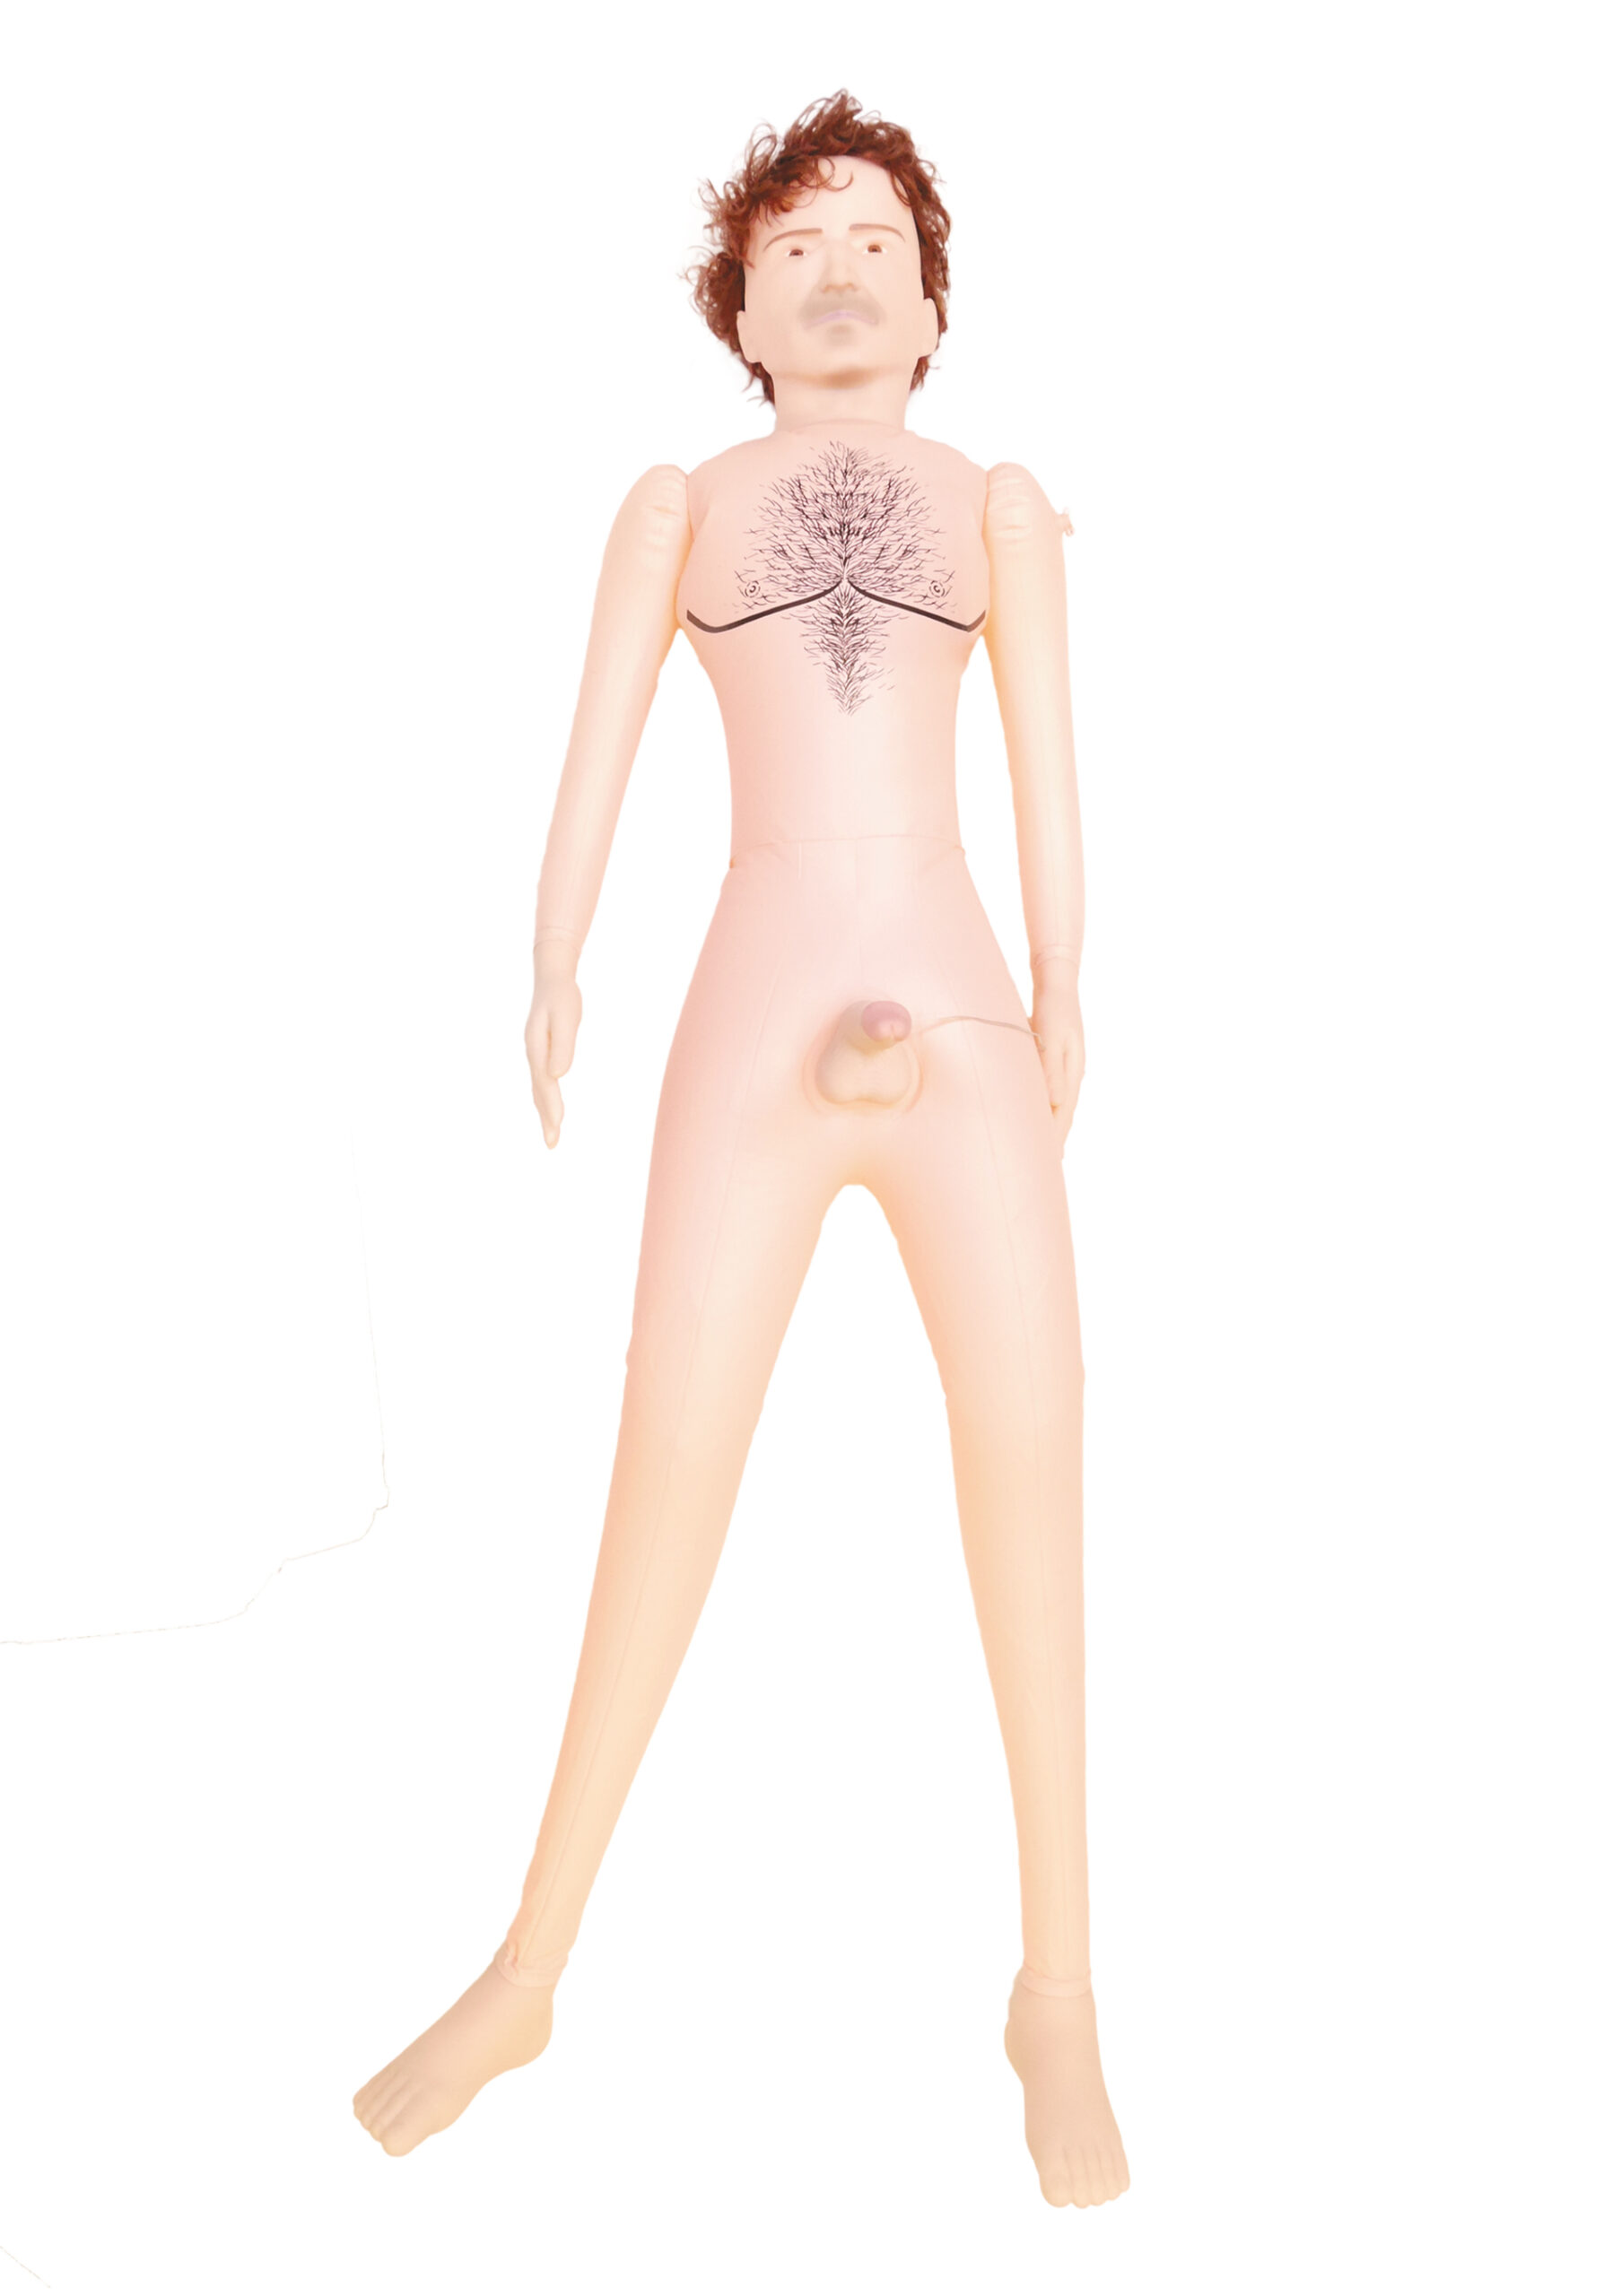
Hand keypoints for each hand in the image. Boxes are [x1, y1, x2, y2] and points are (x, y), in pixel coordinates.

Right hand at [525, 953, 581, 1148]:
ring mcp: (536, 1054)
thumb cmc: (562, 996)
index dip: (551, 1106)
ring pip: (539, 1089)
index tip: (557, 1126)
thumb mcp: (566, 1017)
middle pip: (539, 1092)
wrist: (551, 976)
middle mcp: (533, 1054)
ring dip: (545, 1112)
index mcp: (537, 1047)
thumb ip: (562, 1046)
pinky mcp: (542, 1052)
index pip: (545, 1083)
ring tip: (552, 1135)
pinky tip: (550, 1109)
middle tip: (553, 1144)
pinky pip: (542, 1082)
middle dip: (546, 1118)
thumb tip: (557, 1075)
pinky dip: (546, 1099)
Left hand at [1031, 974, 1084, 1150]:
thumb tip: (1054, 1102)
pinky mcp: (1053, 1060)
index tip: (1046, 1162)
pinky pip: (1048, 1091)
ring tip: (1038, 1147)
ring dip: (1047, 1125)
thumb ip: (1051, 1069)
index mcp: (1071, 1073)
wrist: (1057, 982)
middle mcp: (1070, 1074)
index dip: (1053, 1139)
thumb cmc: (1052, 1008)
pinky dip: (1041, 1106)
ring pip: (1055, 1104)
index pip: (1062, 1114)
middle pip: (1061, 1114)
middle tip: (1041, 1166)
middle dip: (1052, 1139)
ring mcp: (1063, 1068)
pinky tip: (1032, 1113)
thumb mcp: (1052, 1036)